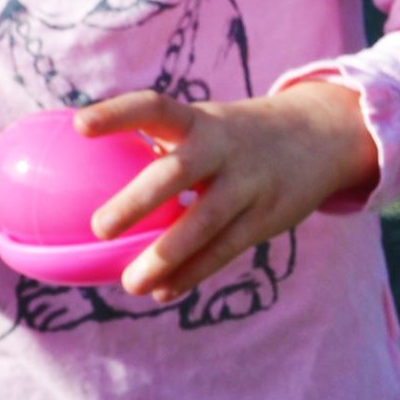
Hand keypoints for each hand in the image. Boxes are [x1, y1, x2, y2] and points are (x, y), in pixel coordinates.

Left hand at [79, 82, 378, 302]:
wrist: (319, 137)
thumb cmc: (237, 137)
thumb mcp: (205, 126)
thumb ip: (162, 147)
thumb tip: (85, 177)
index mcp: (200, 121)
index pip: (155, 107)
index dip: (118, 114)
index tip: (80, 126)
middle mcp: (223, 148)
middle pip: (178, 171)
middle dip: (139, 199)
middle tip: (100, 228)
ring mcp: (248, 184)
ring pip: (206, 221)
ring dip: (166, 255)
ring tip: (129, 284)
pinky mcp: (265, 218)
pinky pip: (225, 249)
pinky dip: (192, 273)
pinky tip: (163, 291)